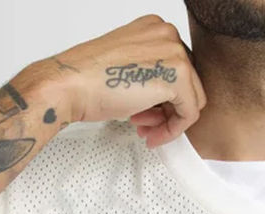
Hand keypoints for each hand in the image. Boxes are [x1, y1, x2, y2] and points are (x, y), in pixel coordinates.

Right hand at [21, 14, 206, 147]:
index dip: (164, 97)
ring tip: (145, 129)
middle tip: (145, 124)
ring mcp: (175, 52)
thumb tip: (169, 98)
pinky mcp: (178, 77)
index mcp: (155, 28)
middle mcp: (168, 34)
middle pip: (188, 84)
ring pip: (192, 100)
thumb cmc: (90, 79)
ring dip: (168, 121)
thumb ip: (153, 74)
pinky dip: (173, 130)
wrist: (72, 84)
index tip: (147, 112)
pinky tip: (152, 135)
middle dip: (167, 110)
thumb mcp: (129, 67)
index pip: (178, 69)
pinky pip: (189, 114)